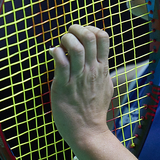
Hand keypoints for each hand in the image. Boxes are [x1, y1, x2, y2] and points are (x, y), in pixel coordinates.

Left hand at [49, 25, 112, 148]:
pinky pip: (60, 62)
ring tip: (62, 44)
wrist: (87, 131)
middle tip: (70, 33)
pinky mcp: (63, 85)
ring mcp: (78, 77)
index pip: (103, 37)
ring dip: (66, 39)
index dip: (92, 28)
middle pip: (89, 37)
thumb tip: (97, 58)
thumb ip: (102, 70)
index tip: (83, 33)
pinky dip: (56, 52)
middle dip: (77, 28)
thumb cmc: (95, 109)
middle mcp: (92, 70)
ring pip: (75, 47)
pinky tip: (53, 54)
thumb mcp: (106, 85)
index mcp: (103, 68)